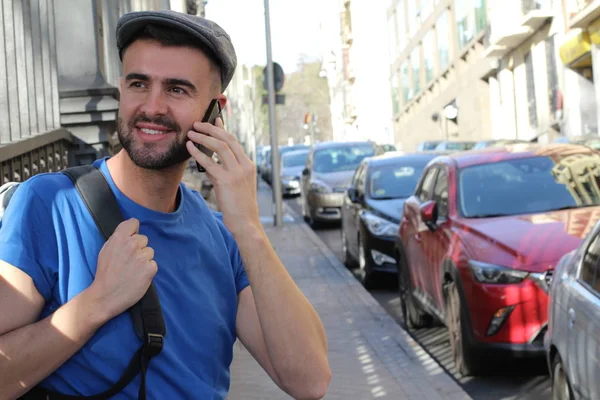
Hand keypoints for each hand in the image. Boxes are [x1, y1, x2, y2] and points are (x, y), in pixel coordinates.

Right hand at [89, 218, 157, 319]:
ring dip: (144, 260)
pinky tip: (138, 277)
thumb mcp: (105, 250)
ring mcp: (142, 256)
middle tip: (129, 261)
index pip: (134, 222)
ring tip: (133, 270)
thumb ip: (118, 239)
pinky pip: (153, 264)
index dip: (133, 231)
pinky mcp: (150, 268)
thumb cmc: (105, 274)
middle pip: (144, 239)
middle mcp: (132, 244)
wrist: (105, 296)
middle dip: (139, 248)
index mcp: (119, 238)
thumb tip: (130, 232)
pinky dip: (148, 270)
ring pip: (149, 252)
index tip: (130, 239)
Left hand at [186, 118, 259, 235]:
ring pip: (219, 146)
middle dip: (211, 129)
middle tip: (197, 123)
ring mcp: (236, 173)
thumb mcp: (237, 185)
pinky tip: (189, 148)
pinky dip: (198, 153)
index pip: (234, 142)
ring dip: (203, 137)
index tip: (214, 120)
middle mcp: (244, 166)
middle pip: (228, 139)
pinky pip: (209, 162)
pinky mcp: (226, 181)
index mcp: (248, 166)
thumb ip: (227, 170)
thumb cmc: (240, 206)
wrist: (246, 223)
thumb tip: (211, 159)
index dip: (222, 130)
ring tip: (191, 133)